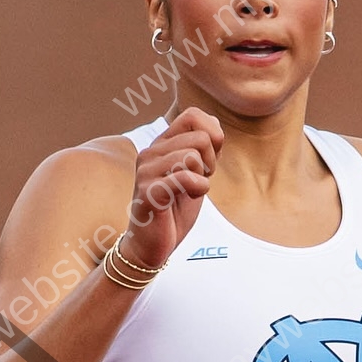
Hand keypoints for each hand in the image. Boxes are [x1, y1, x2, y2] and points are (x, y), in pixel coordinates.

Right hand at [122, 108, 222, 270]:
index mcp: (161, 144)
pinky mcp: (149, 192)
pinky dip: (199, 189)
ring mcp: (147, 171)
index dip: (213, 136)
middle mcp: (150, 152)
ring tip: (190, 191)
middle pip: (200, 137)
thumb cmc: (172, 211)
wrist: (151, 246)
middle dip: (210, 161)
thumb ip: (202, 150)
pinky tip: (190, 198)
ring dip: (203, 178)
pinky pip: (186, 178)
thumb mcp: (194, 175)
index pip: (193, 115)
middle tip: (198, 181)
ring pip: (193, 155)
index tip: (207, 161)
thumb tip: (215, 123)